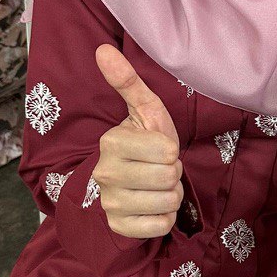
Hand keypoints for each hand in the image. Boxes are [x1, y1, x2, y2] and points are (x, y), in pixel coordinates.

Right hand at [93, 45, 182, 238]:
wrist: (128, 184)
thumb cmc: (143, 143)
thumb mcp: (143, 111)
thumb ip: (128, 82)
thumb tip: (103, 49)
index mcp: (111, 143)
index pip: (168, 151)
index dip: (171, 151)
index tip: (159, 150)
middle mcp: (105, 174)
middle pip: (169, 177)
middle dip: (173, 173)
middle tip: (159, 168)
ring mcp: (110, 203)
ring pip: (168, 202)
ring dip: (171, 195)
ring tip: (156, 186)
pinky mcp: (119, 227)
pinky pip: (161, 225)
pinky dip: (165, 218)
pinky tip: (152, 206)